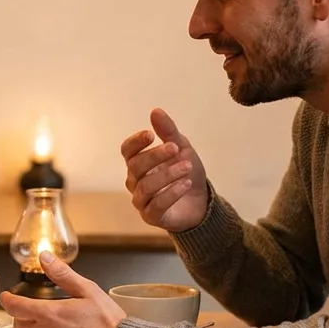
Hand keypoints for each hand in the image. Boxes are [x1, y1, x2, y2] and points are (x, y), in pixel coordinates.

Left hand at [0, 251, 125, 327]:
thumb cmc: (109, 323)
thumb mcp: (88, 291)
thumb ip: (62, 274)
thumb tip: (45, 258)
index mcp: (49, 315)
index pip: (15, 307)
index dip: (8, 300)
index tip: (6, 297)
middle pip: (19, 326)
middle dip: (24, 317)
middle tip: (38, 312)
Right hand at [121, 108, 208, 232]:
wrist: (201, 201)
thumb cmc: (185, 172)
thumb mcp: (181, 148)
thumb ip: (168, 131)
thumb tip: (155, 111)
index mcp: (139, 162)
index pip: (127, 151)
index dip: (135, 142)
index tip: (150, 134)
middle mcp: (135, 181)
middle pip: (135, 166)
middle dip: (156, 156)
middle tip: (176, 148)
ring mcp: (142, 200)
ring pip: (146, 186)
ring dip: (167, 174)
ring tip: (187, 167)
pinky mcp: (152, 216)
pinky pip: (156, 205)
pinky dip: (171, 193)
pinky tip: (186, 183)